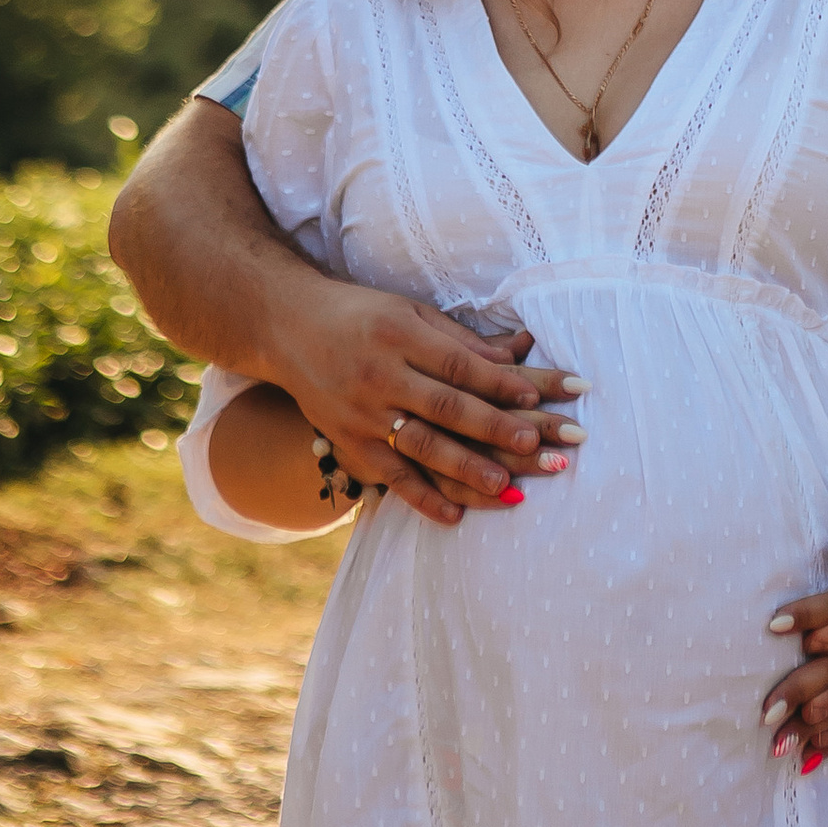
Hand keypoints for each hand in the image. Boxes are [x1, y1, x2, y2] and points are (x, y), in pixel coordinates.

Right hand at [278, 277, 585, 529]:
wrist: (290, 329)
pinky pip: (390, 478)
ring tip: (506, 487)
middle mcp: (381, 376)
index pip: (458, 365)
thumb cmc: (364, 315)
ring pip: (421, 447)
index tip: (537, 397)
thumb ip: (461, 340)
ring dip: (466, 469)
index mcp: (401, 334)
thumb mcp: (411, 312)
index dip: (500, 383)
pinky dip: (423, 498)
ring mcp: (362, 414)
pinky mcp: (349, 443)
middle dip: (494, 429)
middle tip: (537, 445)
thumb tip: (517, 357)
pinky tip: (455, 515)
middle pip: (446, 407)